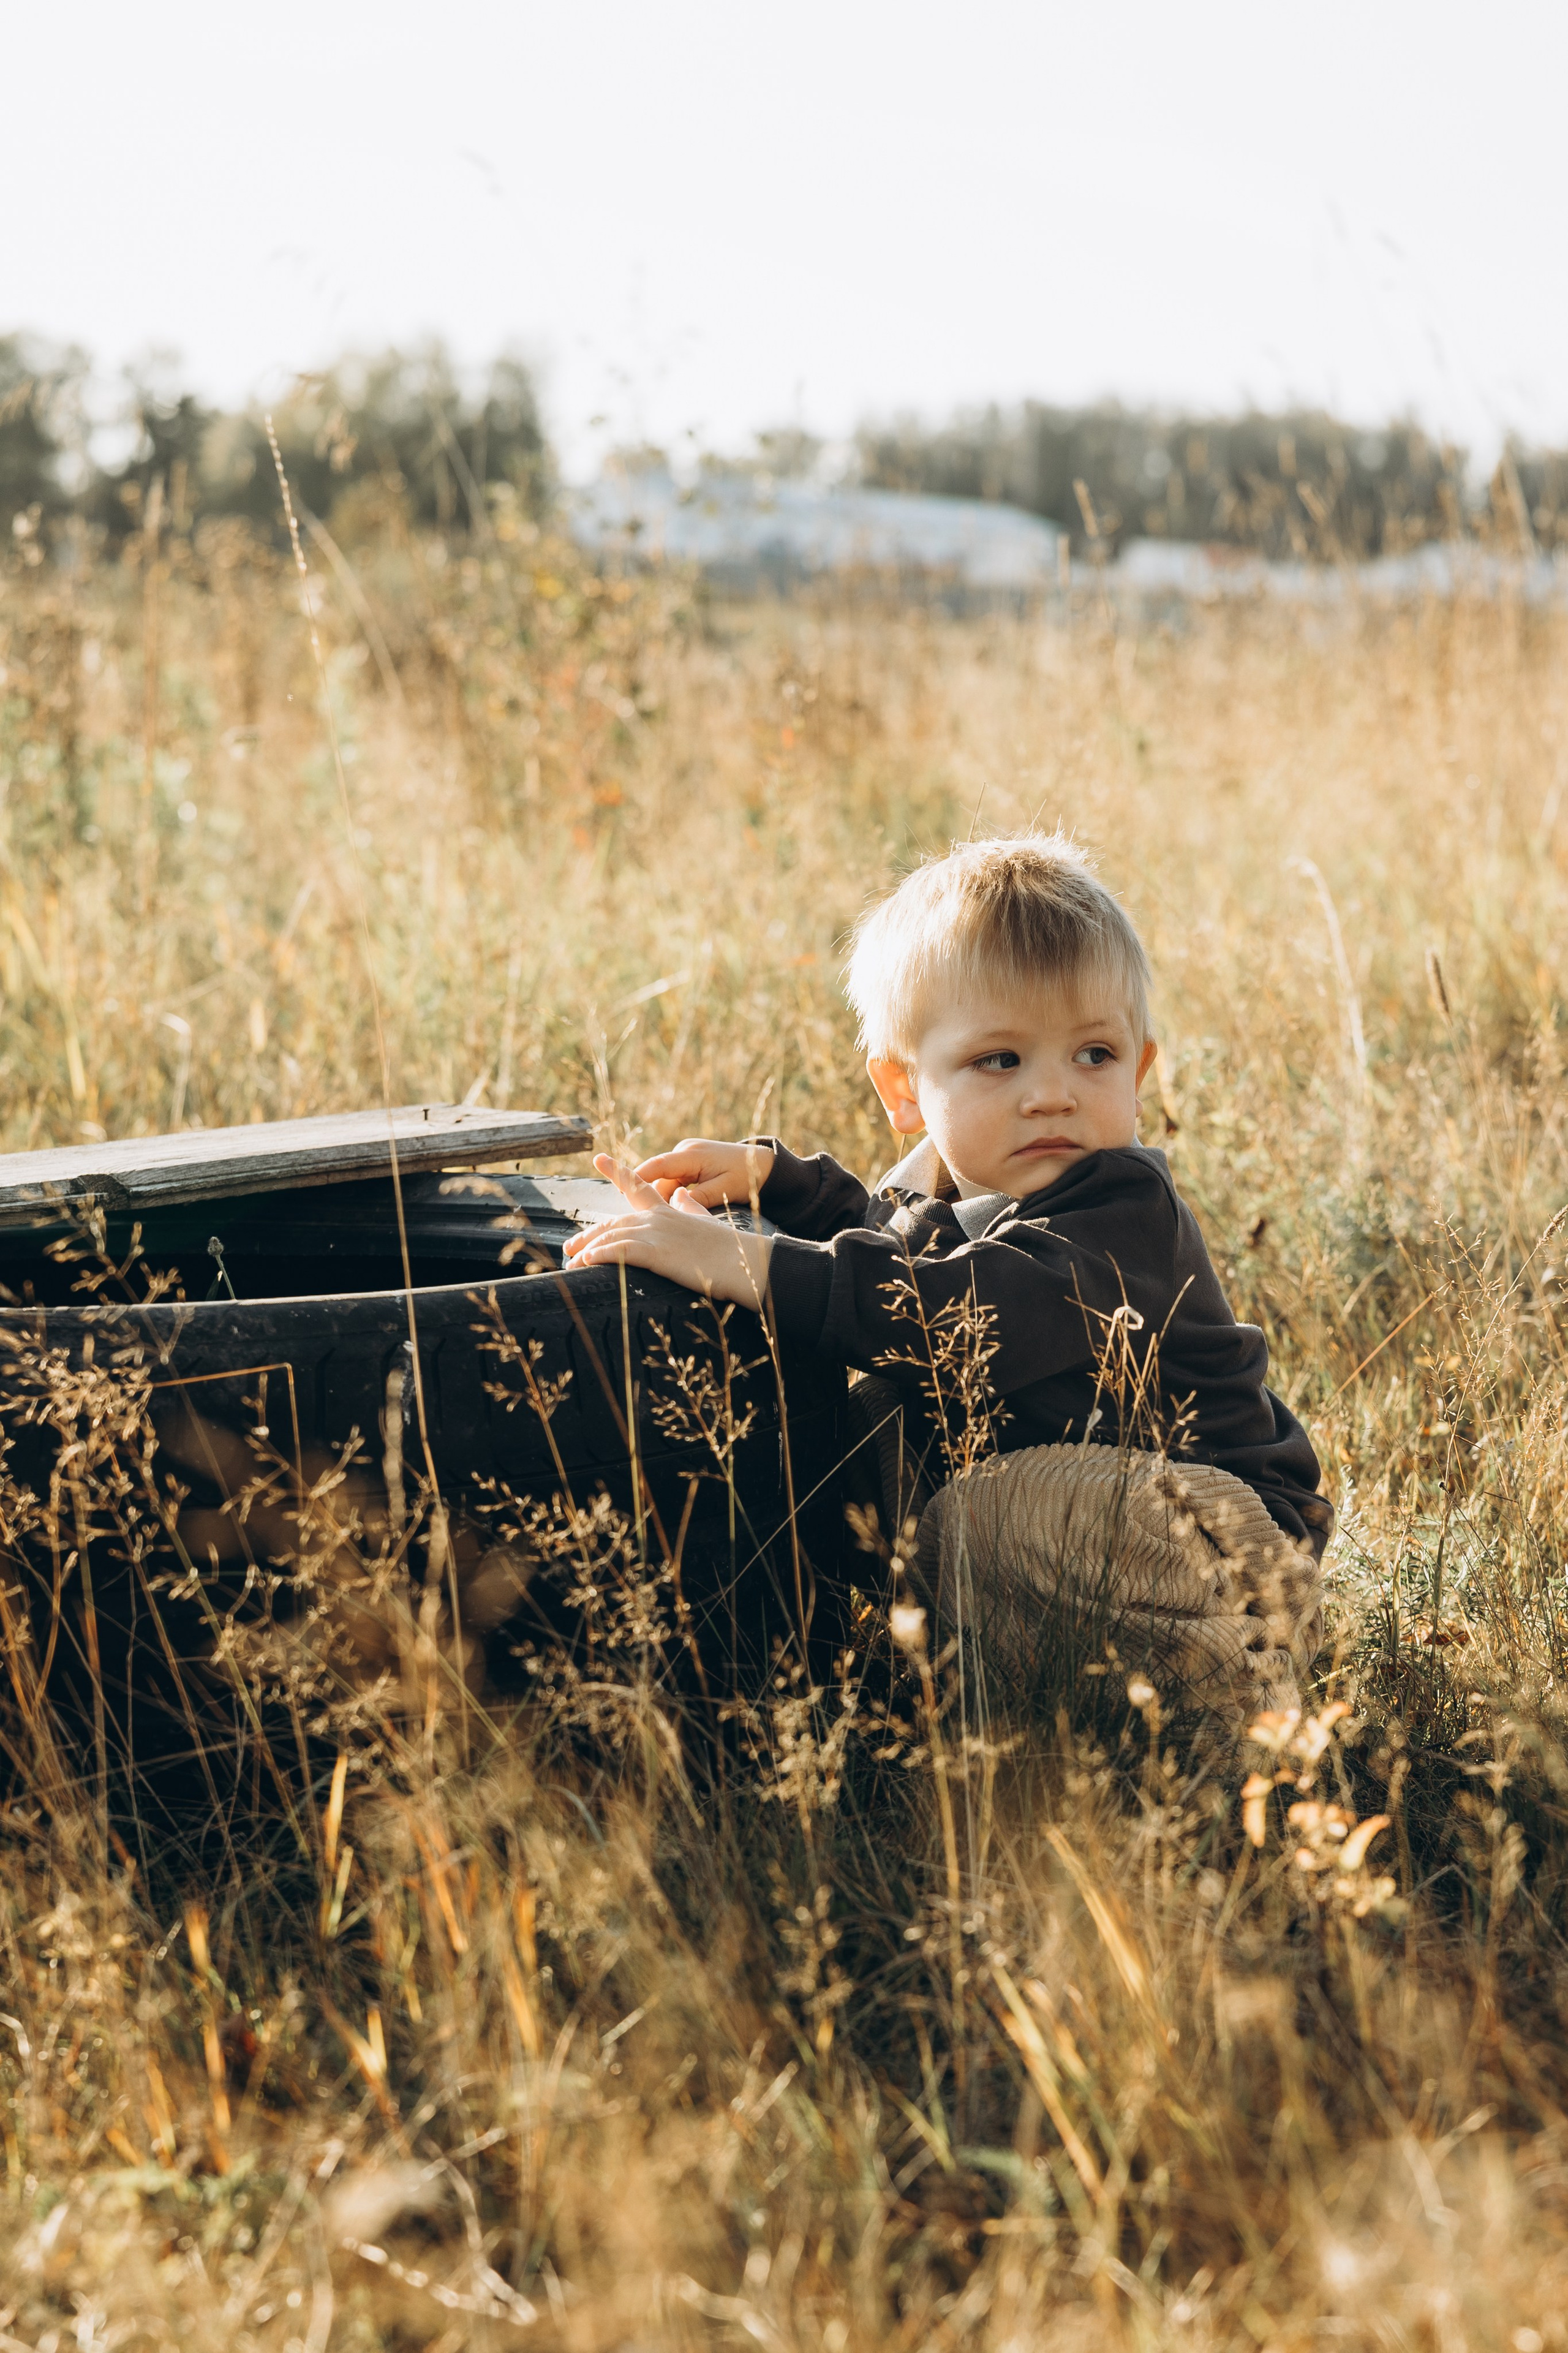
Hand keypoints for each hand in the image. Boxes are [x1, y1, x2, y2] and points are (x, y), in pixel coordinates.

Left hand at [563, 1155, 773, 1307]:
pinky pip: (620, 1252)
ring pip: (612, 1238)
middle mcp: (658, 1218)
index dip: (618, 1172)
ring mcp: (657, 1234)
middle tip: (569, 1247)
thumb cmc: (729, 1249)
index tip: (600, 1159)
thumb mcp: (707, 1222)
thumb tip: (681, 1195)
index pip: (639, 1187)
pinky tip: (586, 1263)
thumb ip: (690, 1207)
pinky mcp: (658, 1253)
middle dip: (588, 1234)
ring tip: (571, 1264)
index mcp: (669, 1211)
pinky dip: (601, 1256)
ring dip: (588, 1251)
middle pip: (613, 1222)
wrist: (747, 1262)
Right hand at [631, 1135, 774, 1208]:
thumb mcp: (724, 1189)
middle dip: (651, 1197)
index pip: (658, 1166)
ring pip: (664, 1181)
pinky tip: (672, 1212)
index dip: (636, 1178)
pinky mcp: (689, 1164)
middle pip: (657, 1177)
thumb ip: (698, 1197)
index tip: (619, 1190)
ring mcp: (686, 1156)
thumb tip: (673, 1206)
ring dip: (662, 1198)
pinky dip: (671, 1194)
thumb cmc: (745, 1176)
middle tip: (642, 1222)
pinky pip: (672, 1180)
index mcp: (692, 1155)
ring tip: (660, 1222)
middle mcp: (685, 1151)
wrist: (762, 1163)